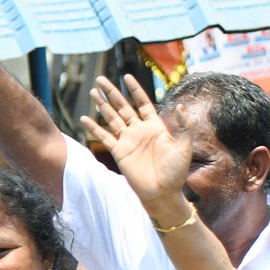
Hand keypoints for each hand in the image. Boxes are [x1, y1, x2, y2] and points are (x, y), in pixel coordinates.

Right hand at [80, 76, 190, 206]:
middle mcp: (139, 131)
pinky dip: (94, 128)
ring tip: (93, 91)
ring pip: (112, 118)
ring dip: (102, 105)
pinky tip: (84, 118)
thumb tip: (181, 106)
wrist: (163, 193)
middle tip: (100, 79)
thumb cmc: (176, 172)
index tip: (126, 76)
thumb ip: (184, 127)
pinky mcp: (119, 152)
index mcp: (155, 127)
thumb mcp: (184, 147)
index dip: (135, 90)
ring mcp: (128, 141)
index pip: (142, 103)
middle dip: (112, 93)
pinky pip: (104, 137)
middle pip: (123, 106)